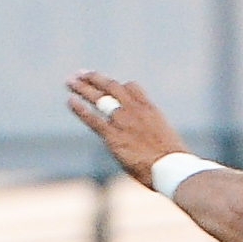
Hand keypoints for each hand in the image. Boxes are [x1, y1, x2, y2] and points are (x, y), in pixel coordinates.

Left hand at [65, 71, 186, 187]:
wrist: (172, 167)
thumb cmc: (172, 161)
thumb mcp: (165, 140)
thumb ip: (152, 135)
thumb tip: (149, 145)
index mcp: (149, 109)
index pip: (130, 87)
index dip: (117, 85)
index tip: (107, 83)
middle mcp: (134, 110)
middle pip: (111, 87)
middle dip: (94, 79)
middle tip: (81, 74)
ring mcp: (122, 121)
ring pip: (99, 97)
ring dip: (83, 87)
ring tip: (70, 81)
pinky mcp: (113, 136)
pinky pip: (93, 119)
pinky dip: (80, 109)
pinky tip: (70, 100)